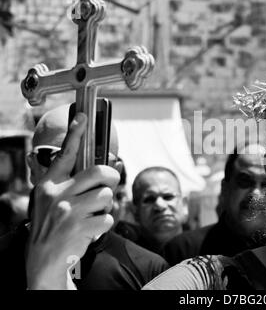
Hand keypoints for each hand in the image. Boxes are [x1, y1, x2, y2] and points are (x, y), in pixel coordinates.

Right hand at [26, 113, 119, 288]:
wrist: (43, 258)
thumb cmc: (51, 225)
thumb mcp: (48, 200)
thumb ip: (65, 182)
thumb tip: (92, 168)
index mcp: (49, 184)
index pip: (65, 154)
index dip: (75, 133)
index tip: (83, 116)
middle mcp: (58, 194)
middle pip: (100, 172)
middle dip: (112, 177)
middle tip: (110, 182)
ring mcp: (69, 211)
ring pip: (106, 195)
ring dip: (105, 205)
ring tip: (92, 213)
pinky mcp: (80, 227)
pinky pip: (107, 217)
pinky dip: (104, 223)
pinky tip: (91, 228)